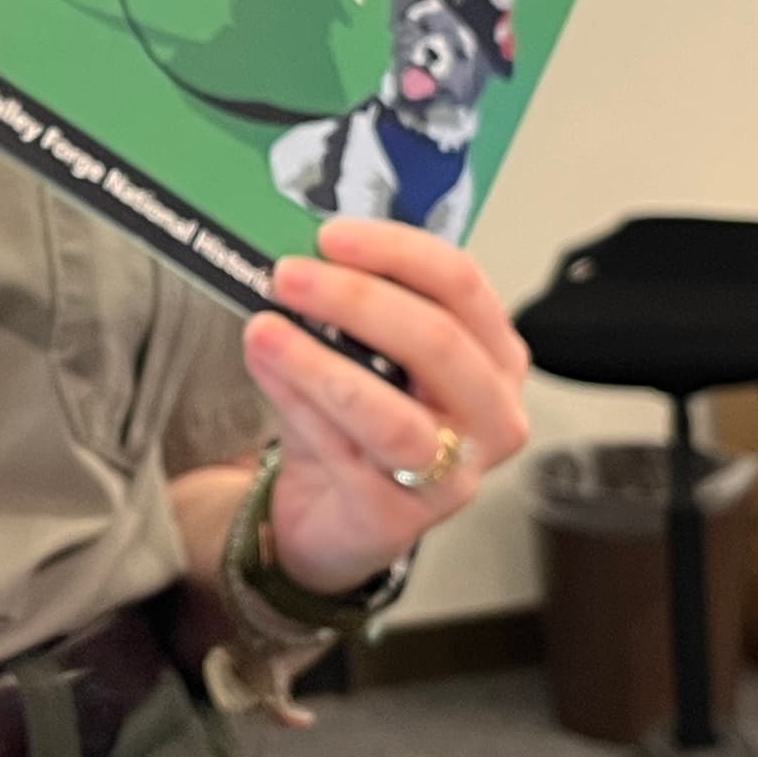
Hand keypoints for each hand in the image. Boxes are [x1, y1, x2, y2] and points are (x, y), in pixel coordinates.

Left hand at [240, 217, 533, 597]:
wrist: (331, 517)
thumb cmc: (356, 425)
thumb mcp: (365, 356)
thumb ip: (350, 310)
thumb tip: (299, 256)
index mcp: (495, 358)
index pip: (462, 285)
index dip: (396, 251)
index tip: (331, 235)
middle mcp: (492, 418)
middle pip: (437, 342)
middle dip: (357, 299)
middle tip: (289, 275)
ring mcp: (452, 477)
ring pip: (391, 415)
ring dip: (320, 363)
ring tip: (263, 329)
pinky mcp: (397, 521)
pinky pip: (344, 455)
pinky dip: (298, 406)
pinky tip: (265, 371)